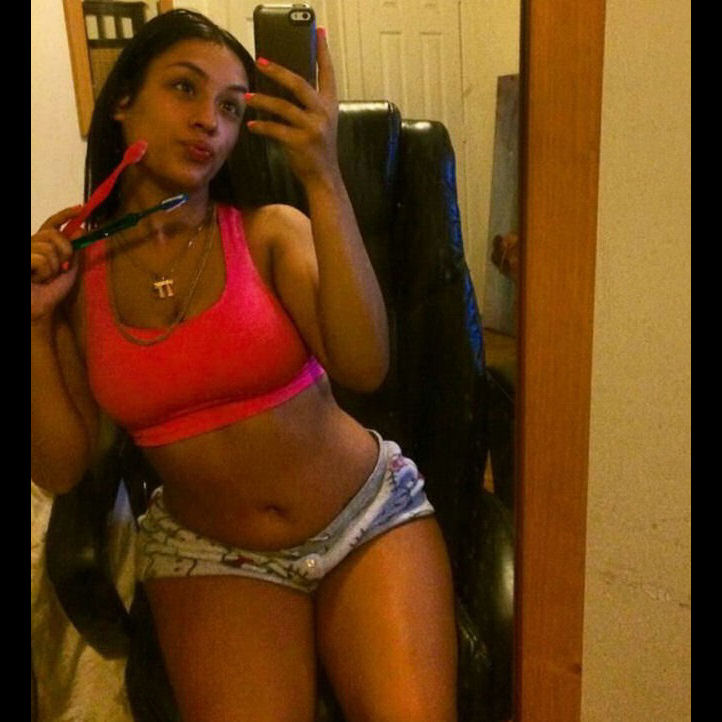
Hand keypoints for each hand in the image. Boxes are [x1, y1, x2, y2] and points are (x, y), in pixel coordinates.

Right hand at [31, 206, 81, 321]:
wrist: (39, 309)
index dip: (65, 214)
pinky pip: (40, 259)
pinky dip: (44, 272)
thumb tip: (81, 229)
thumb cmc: (51, 292)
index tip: (81, 209)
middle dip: (64, 251)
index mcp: (42, 243)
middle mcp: (32, 243)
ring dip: (53, 267)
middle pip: (53, 234)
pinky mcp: (23, 260)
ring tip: (45, 278)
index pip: (52, 223)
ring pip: (48, 248)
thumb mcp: (69, 270)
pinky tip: (37, 279)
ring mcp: (26, 251)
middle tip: (61, 268)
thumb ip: (75, 251)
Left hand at [245, 28, 339, 185]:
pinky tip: (252, 126)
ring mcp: (313, 128)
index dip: (323, 52)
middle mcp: (323, 113)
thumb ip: (309, 105)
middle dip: (278, 71)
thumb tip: (284, 84)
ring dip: (262, 101)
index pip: (328, 73)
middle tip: (261, 62)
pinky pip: (276, 129)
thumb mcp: (320, 122)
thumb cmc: (317, 149)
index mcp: (330, 105)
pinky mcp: (301, 143)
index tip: (318, 33)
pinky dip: (262, 127)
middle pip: (299, 84)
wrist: (324, 177)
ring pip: (283, 107)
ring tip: (248, 97)